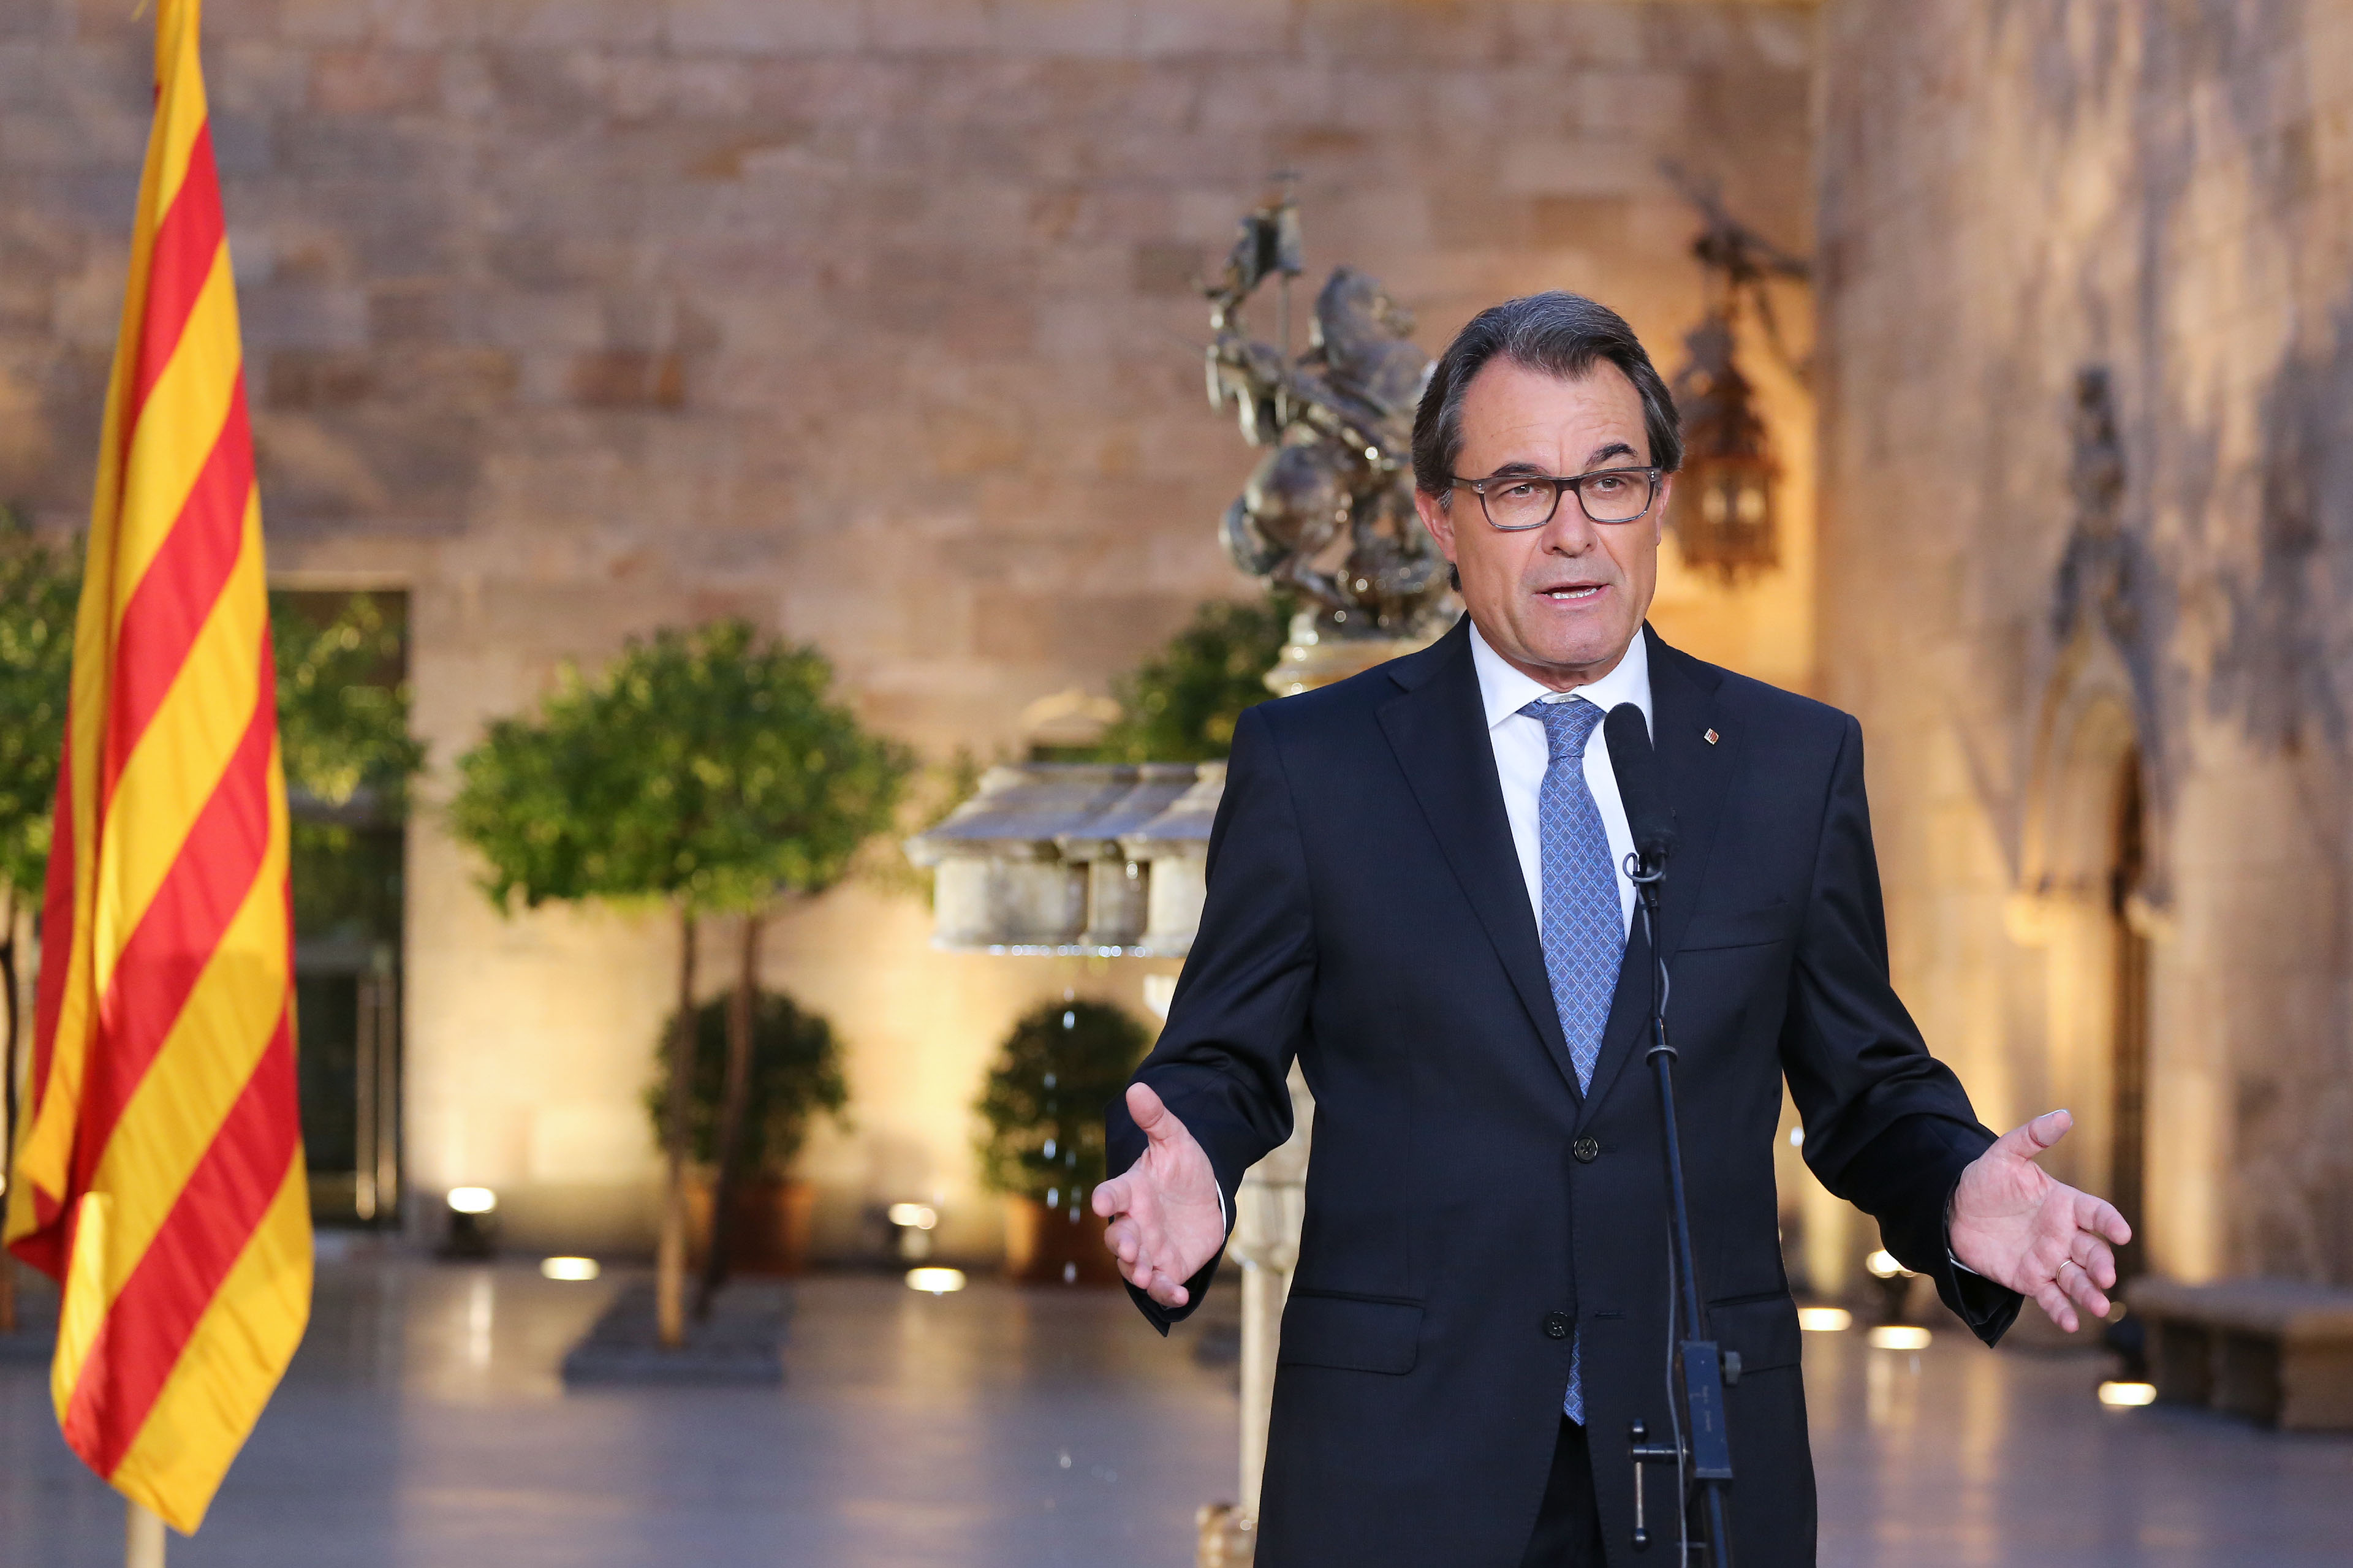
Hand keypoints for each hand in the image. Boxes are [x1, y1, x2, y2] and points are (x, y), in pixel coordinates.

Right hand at [1091, 1083, 1226, 1308]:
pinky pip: (1163, 1286)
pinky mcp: (1168, 1268)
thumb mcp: (1175, 1140)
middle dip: (1123, 1244)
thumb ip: (1156, 1119)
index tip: (1100, 1203)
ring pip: (1135, 1267)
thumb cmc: (1182, 1168)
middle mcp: (1134, 1223)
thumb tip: (1137, 1087)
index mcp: (1131, 1191)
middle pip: (1119, 1237)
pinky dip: (1168, 1293)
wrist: (1203, 1198)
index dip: (1105, 1198)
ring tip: (1147, 1276)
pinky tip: (1181, 1295)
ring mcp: (1149, 1249)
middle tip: (1131, 1249)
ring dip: (1138, 1273)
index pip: (1112, 1194)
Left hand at [1948, 1109, 2131, 1332]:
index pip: (2097, 1213)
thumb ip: (2033, 1136)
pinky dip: (2063, 1311)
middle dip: (2102, 1265)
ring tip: (2099, 1306)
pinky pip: (2052, 1298)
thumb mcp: (2005, 1154)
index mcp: (2066, 1204)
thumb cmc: (1985, 1179)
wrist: (1953, 1210)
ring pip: (2077, 1279)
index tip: (2121, 1233)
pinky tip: (2071, 1323)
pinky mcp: (2031, 1280)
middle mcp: (2064, 1235)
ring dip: (2090, 1293)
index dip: (2110, 1222)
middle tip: (2105, 1276)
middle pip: (2092, 1252)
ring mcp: (2049, 1260)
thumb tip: (2065, 1115)